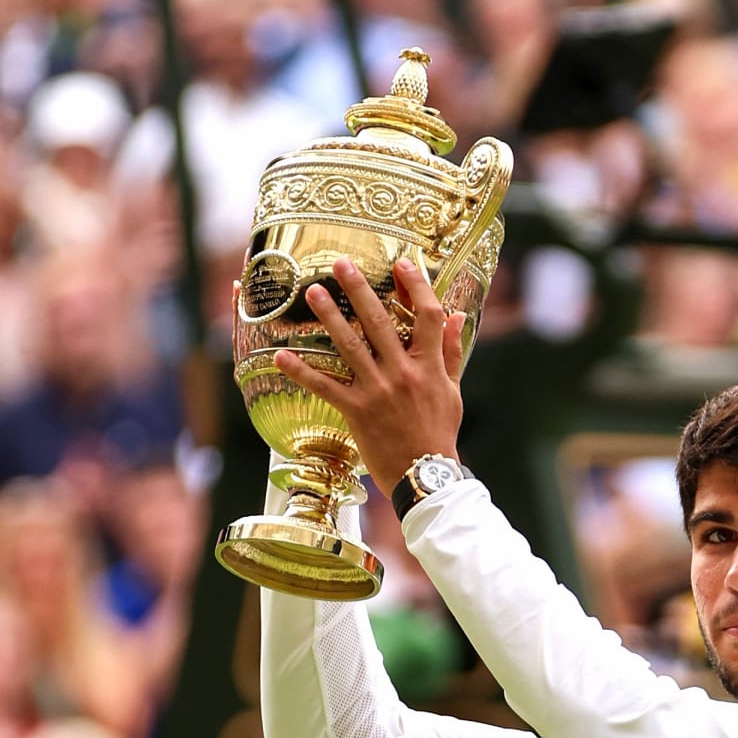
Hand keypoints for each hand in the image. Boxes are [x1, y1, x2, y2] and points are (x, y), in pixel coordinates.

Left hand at [274, 256, 465, 496]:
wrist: (425, 474)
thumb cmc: (439, 432)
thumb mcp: (452, 390)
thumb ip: (451, 352)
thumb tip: (457, 317)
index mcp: (430, 366)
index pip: (427, 316)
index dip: (416, 286)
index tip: (401, 263)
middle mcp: (403, 373)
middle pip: (380, 321)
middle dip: (359, 290)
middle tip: (341, 264)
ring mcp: (378, 391)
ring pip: (350, 346)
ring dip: (329, 317)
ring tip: (313, 292)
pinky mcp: (356, 411)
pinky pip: (325, 386)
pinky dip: (301, 371)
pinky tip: (280, 355)